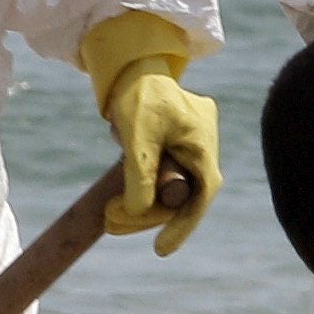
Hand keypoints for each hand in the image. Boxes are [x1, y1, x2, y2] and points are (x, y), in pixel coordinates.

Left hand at [83, 10, 220, 254]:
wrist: (130, 63)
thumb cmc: (137, 92)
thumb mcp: (136, 136)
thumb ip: (140, 175)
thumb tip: (136, 213)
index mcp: (205, 142)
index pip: (200, 197)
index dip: (183, 226)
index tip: (160, 250)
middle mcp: (204, 145)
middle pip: (182, 196)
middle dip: (148, 215)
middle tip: (113, 225)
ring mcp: (191, 144)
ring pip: (170, 187)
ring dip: (141, 201)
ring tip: (109, 210)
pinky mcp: (175, 142)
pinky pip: (162, 173)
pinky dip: (141, 183)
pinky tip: (120, 177)